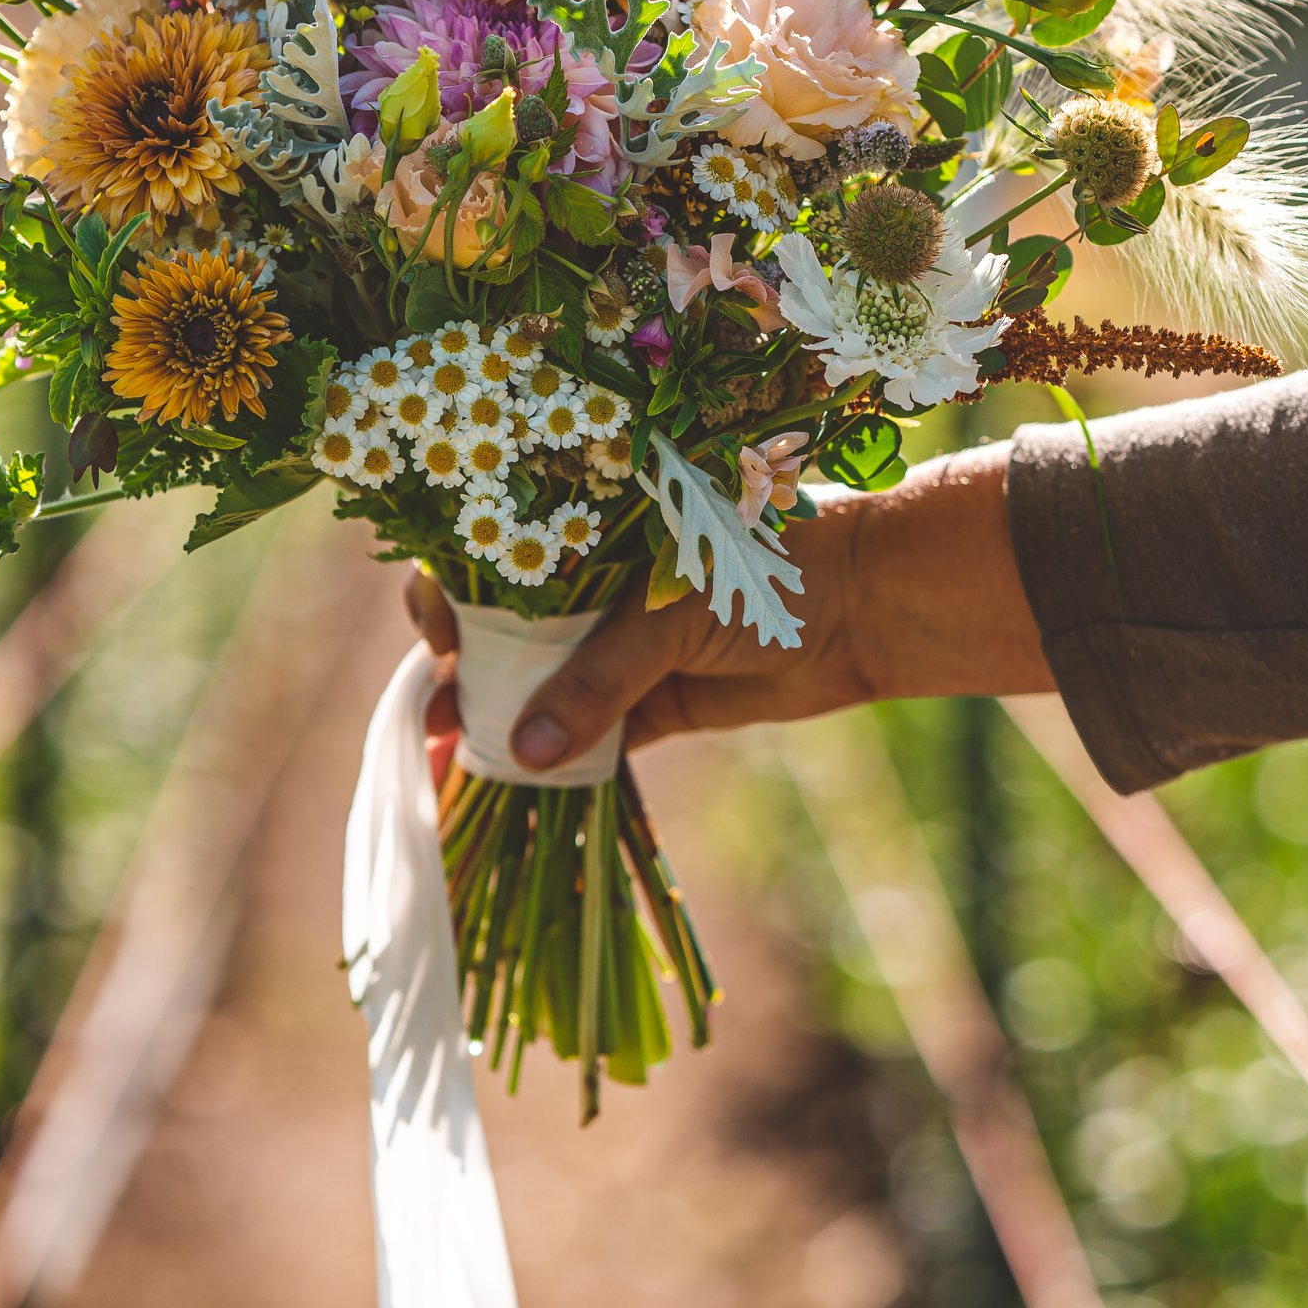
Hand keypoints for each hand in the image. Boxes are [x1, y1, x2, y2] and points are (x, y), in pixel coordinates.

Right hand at [406, 444, 1048, 780]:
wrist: (871, 605)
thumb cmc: (770, 568)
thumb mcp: (671, 616)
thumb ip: (598, 679)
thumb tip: (522, 751)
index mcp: (590, 527)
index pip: (494, 551)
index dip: (452, 592)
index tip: (438, 634)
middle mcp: (595, 582)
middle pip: (505, 628)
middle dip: (463, 670)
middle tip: (436, 716)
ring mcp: (623, 644)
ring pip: (542, 686)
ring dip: (499, 721)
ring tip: (454, 760)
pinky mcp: (656, 700)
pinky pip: (590, 733)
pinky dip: (555, 758)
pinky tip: (510, 780)